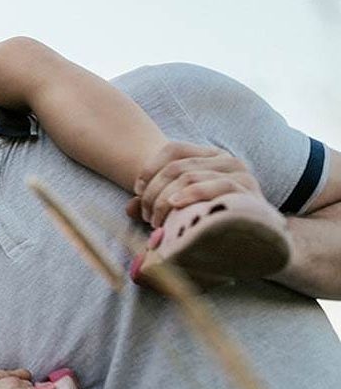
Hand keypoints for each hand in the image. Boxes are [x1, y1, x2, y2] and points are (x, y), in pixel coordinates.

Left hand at [130, 141, 263, 226]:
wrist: (258, 240)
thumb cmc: (212, 221)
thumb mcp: (180, 209)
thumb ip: (154, 204)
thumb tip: (129, 208)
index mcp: (208, 157)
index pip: (173, 149)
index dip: (149, 168)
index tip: (137, 191)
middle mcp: (225, 159)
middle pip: (176, 166)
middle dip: (154, 192)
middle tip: (147, 216)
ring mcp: (240, 173)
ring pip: (190, 176)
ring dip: (166, 199)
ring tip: (158, 221)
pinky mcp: (249, 190)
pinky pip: (219, 185)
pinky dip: (193, 194)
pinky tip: (177, 205)